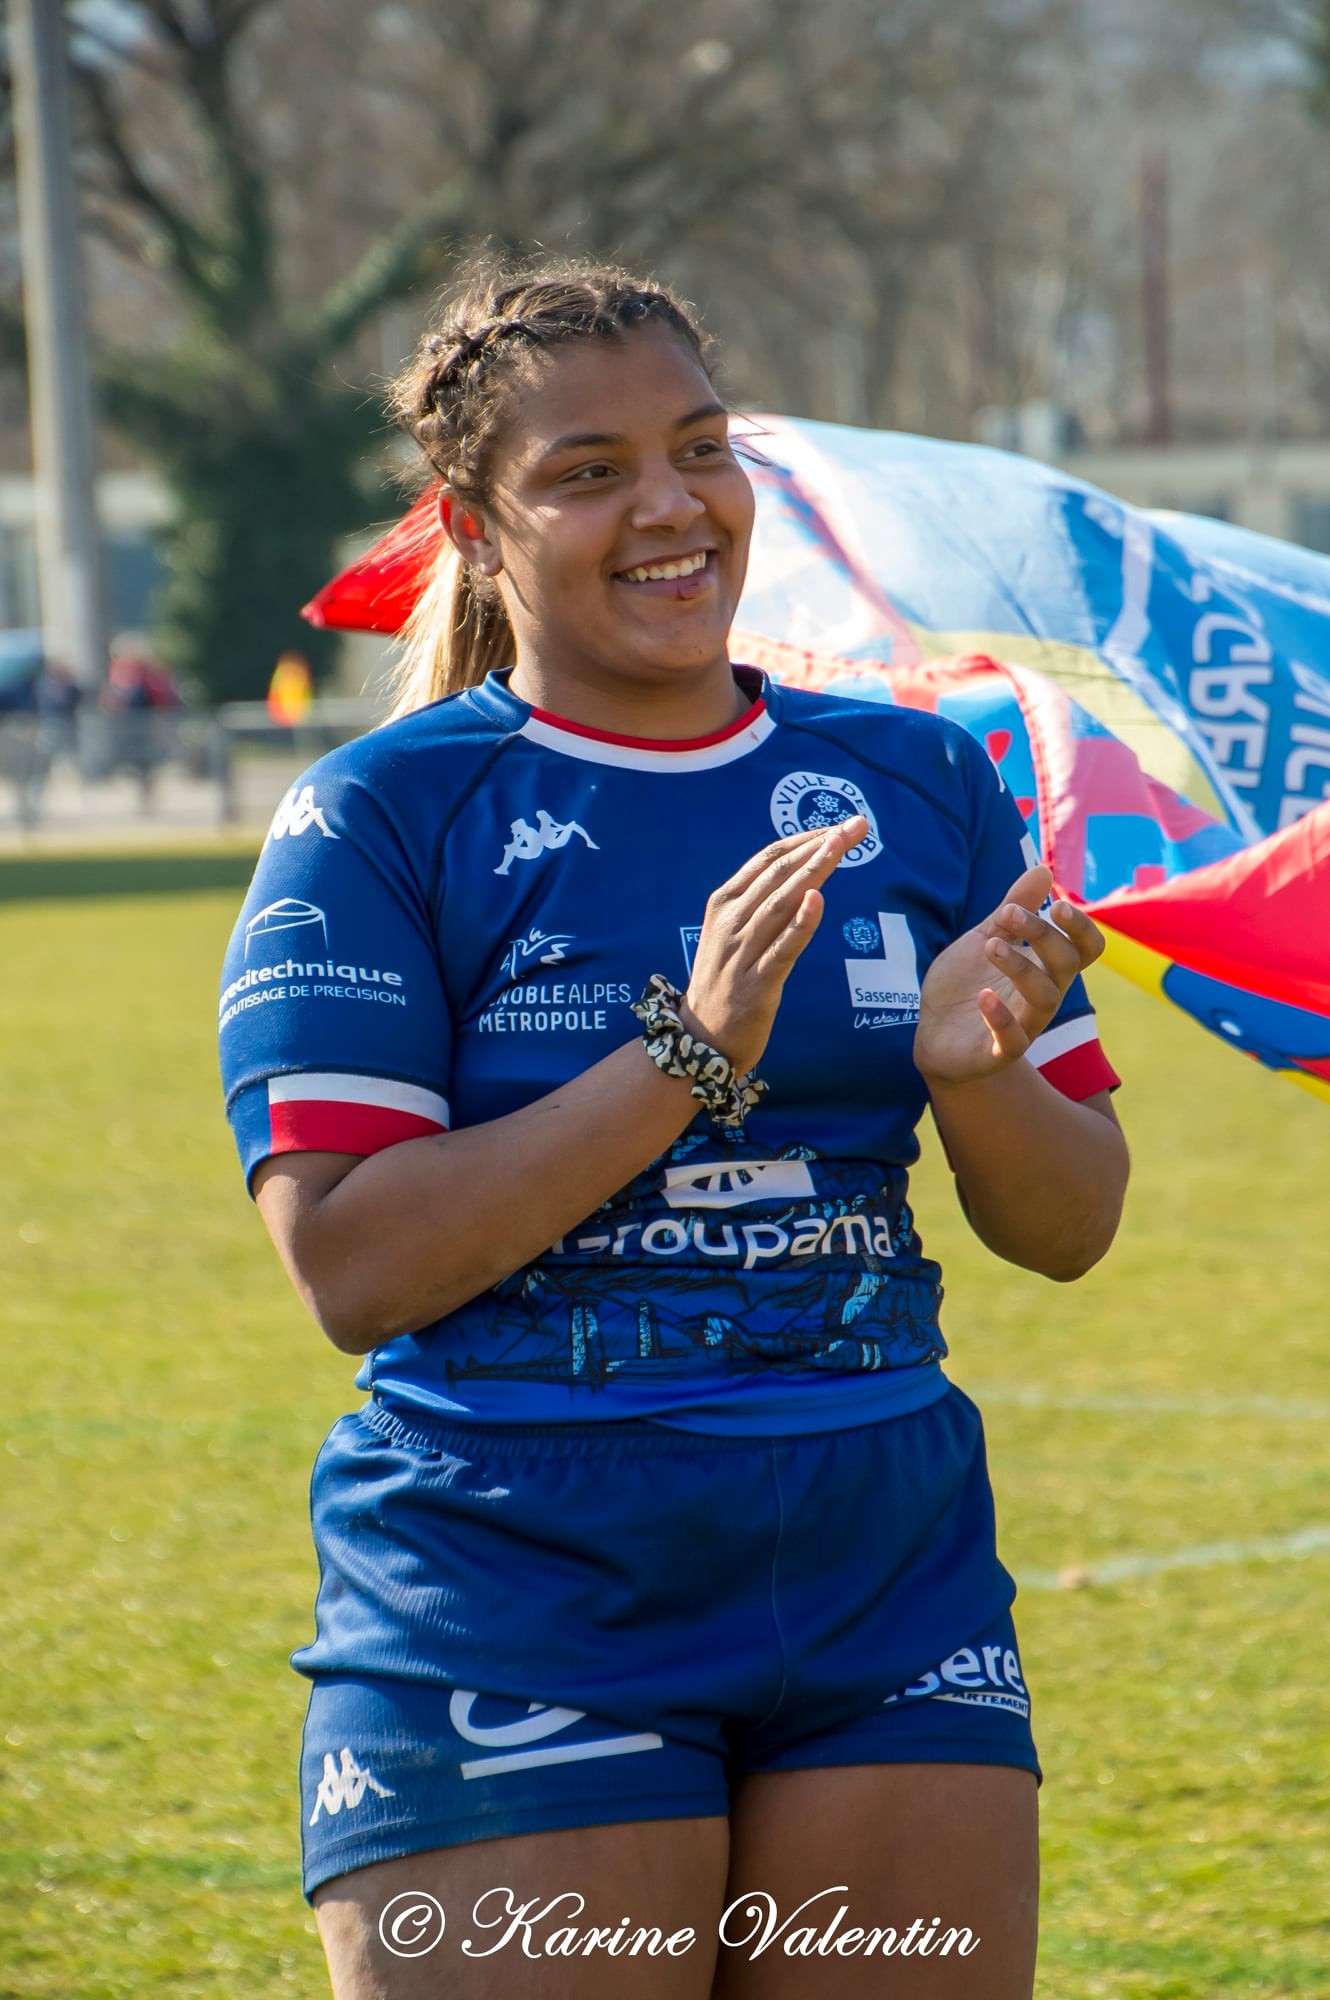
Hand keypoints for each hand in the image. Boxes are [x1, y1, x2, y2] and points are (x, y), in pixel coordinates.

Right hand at [682, 816, 868, 1074]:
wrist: (700, 1038)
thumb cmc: (725, 981)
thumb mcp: (732, 934)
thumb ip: (760, 905)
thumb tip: (803, 875)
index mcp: (724, 903)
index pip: (769, 859)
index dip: (806, 838)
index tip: (839, 825)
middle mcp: (730, 922)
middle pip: (780, 873)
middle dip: (820, 844)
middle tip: (856, 825)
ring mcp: (741, 952)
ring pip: (781, 903)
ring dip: (814, 870)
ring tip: (840, 845)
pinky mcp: (756, 983)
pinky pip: (782, 949)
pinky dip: (801, 923)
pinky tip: (818, 899)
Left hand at [913, 864, 1105, 1088]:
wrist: (933, 1033)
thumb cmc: (967, 983)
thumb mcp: (986, 938)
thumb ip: (1013, 909)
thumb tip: (1043, 870)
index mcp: (1044, 968)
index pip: (1085, 949)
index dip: (1081, 927)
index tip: (1055, 904)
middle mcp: (1041, 996)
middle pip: (1065, 965)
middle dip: (1042, 934)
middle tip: (1008, 913)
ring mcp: (1023, 1025)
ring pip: (1044, 998)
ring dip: (1021, 966)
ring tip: (990, 945)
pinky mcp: (997, 1052)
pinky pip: (1013, 1041)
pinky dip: (1001, 1018)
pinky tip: (984, 995)